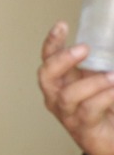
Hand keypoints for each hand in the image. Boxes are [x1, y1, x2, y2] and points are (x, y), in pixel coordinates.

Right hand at [39, 21, 113, 154]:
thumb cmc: (107, 109)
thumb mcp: (102, 81)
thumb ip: (101, 66)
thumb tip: (112, 47)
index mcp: (63, 82)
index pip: (49, 59)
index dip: (52, 42)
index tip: (61, 26)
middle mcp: (58, 97)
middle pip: (46, 76)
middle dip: (62, 60)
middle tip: (83, 49)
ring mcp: (68, 114)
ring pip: (68, 95)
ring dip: (92, 82)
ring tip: (112, 77)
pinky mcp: (82, 129)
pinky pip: (89, 110)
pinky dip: (104, 97)